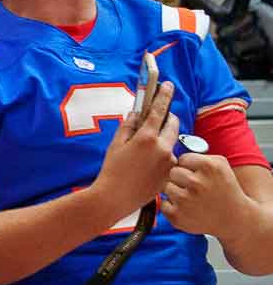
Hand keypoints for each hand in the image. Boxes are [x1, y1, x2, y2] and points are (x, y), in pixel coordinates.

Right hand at [90, 79, 177, 218]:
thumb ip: (128, 126)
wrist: (114, 198)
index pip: (160, 110)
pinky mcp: (170, 172)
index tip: (168, 86)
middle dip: (167, 118)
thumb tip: (137, 114)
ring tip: (145, 150)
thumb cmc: (111, 172)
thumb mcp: (115, 145)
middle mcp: (162, 148)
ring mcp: (169, 161)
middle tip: (158, 119)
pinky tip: (146, 165)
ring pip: (171, 142)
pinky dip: (161, 156)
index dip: (164, 95)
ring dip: (163, 139)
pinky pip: (169, 158)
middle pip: (173, 124)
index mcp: (147, 138)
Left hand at [161, 152, 250, 236]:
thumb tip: (171, 154)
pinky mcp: (177, 216)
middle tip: (195, 186)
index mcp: (209, 167)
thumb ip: (197, 155)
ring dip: (175, 191)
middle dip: (181, 178)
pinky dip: (172, 206)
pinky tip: (187, 207)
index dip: (189, 166)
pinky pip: (163, 203)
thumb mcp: (220, 165)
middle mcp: (197, 183)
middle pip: (172, 172)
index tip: (199, 174)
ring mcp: (185, 200)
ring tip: (192, 197)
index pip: (182, 159)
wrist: (233, 217)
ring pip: (166, 187)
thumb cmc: (224, 188)